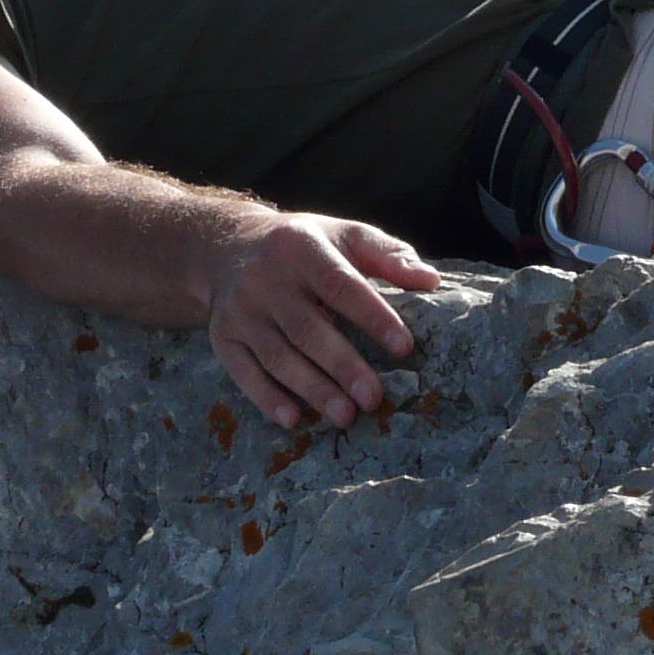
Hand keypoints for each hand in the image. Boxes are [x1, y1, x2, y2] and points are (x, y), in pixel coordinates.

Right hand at [203, 209, 439, 429]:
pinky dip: (267, 398)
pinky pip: (243, 372)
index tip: (404, 347)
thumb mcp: (345, 235)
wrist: (228, 245)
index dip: (373, 317)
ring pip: (277, 356)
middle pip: (307, 329)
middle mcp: (266, 279)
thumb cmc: (305, 246)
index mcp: (302, 247)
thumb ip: (389, 255)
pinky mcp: (222, 336)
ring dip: (312, 389)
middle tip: (373, 398)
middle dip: (342, 366)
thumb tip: (431, 281)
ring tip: (345, 415)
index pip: (342, 286)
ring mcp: (240, 310)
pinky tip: (294, 419)